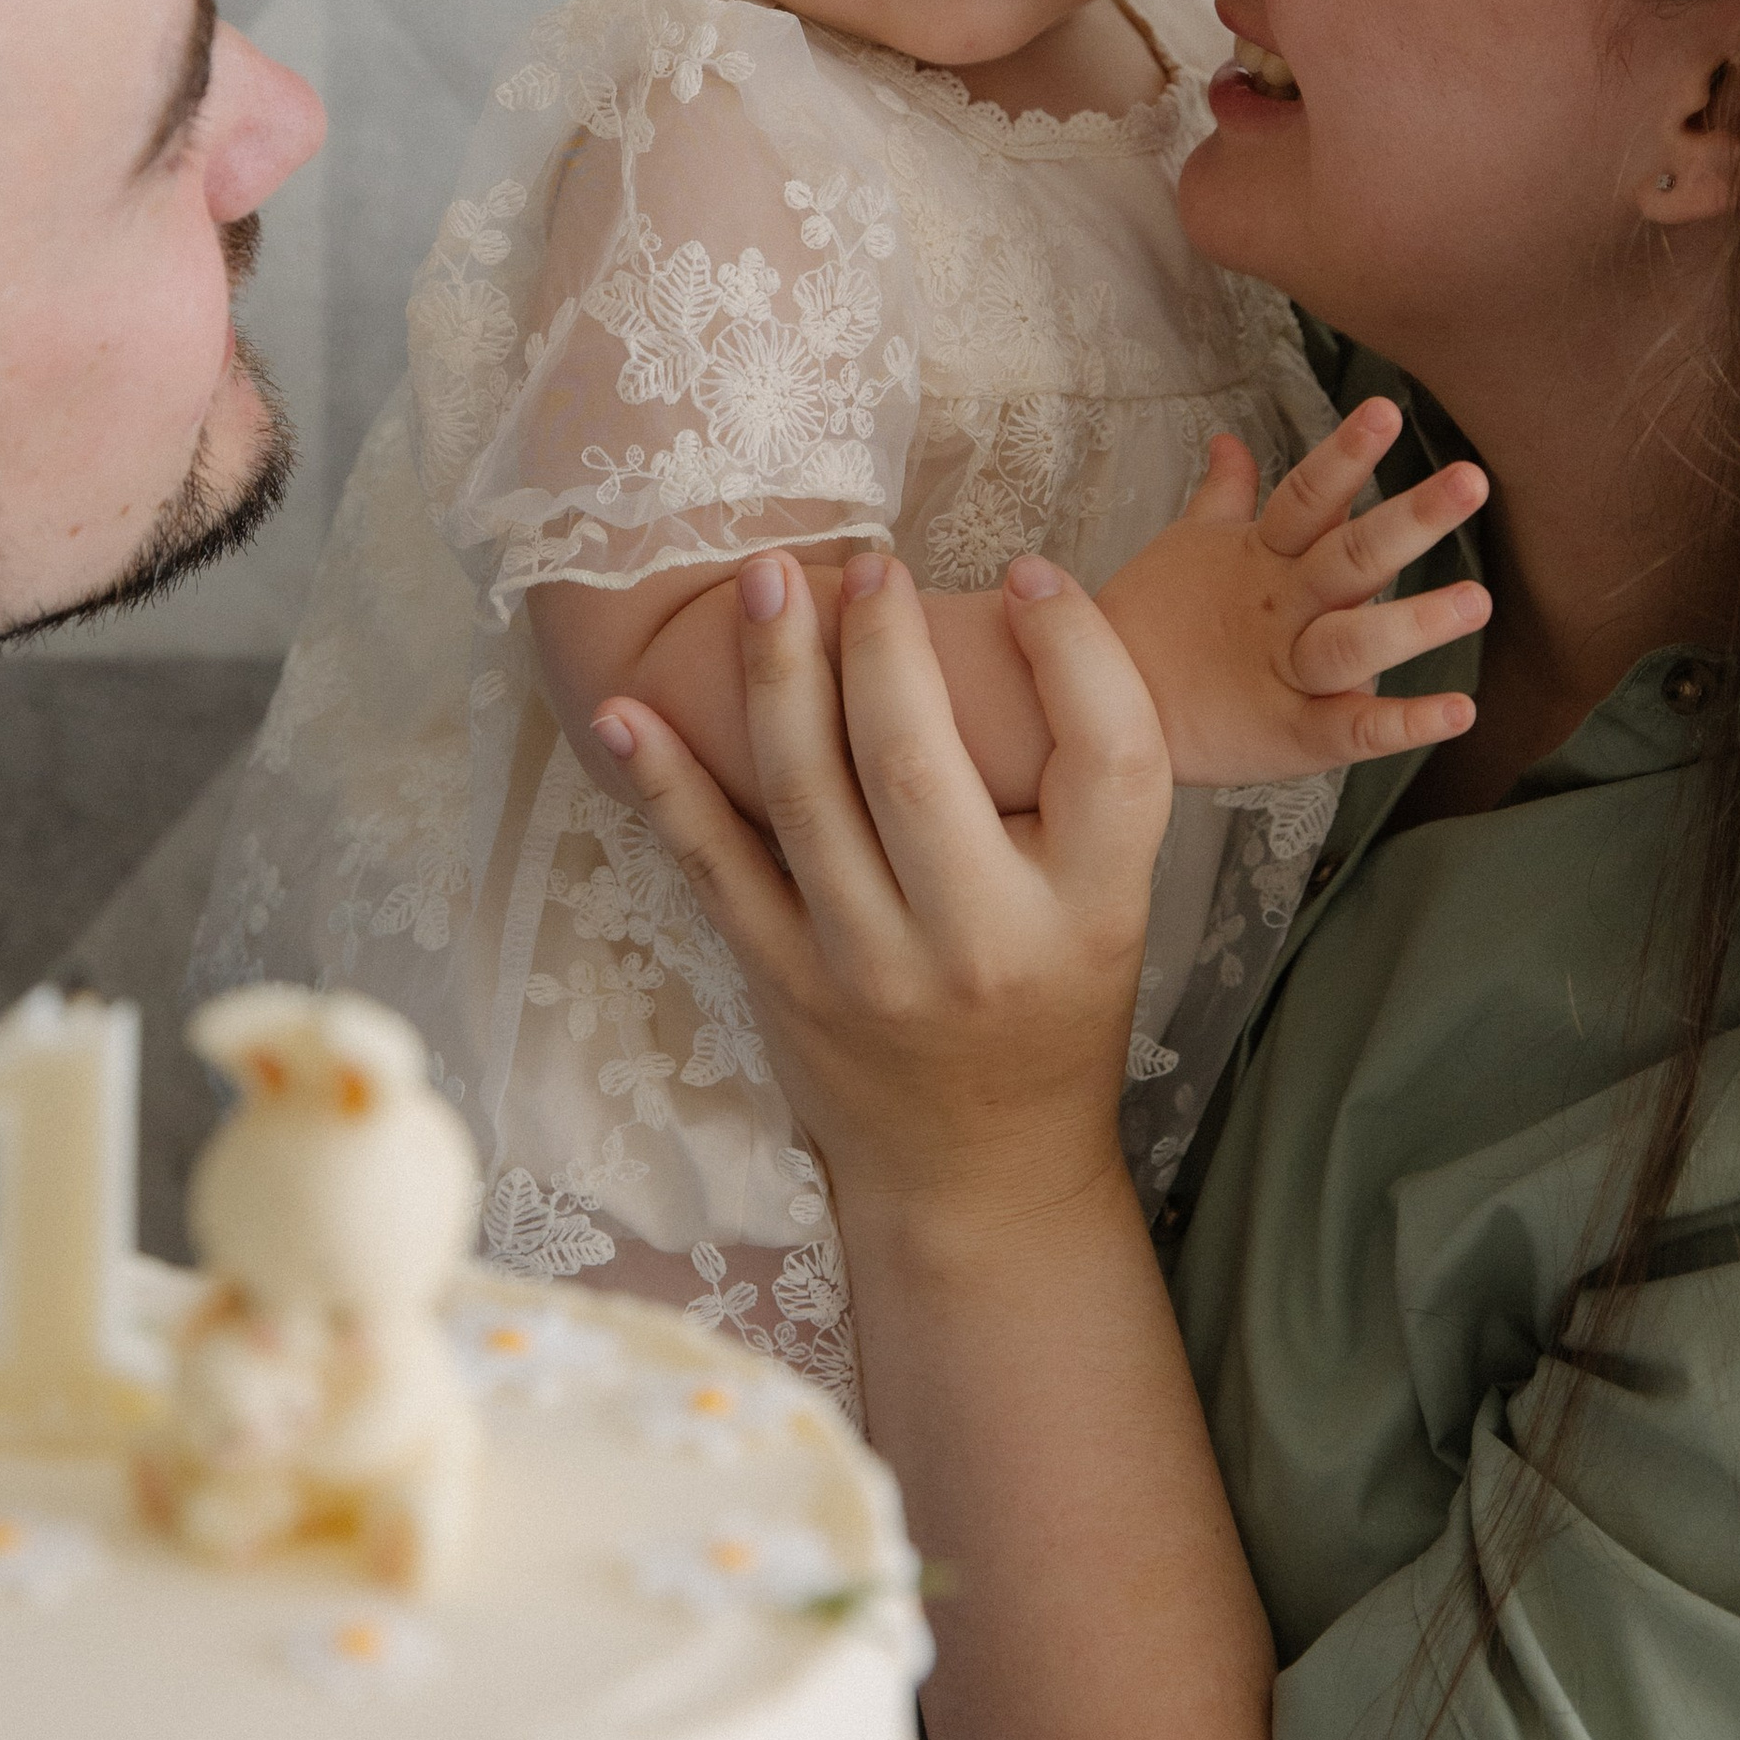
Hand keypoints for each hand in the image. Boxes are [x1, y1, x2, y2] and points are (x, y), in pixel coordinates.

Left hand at [592, 547, 1167, 1244]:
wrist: (979, 1173)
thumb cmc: (1052, 1005)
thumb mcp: (1111, 904)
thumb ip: (1079, 784)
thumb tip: (1023, 603)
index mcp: (1093, 909)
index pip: (1109, 753)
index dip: (1075, 646)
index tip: (1031, 572)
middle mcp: (982, 942)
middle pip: (918, 759)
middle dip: (881, 641)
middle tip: (870, 566)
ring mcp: (870, 969)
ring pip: (806, 794)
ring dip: (775, 672)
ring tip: (766, 581)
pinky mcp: (784, 985)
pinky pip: (714, 868)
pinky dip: (666, 786)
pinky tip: (628, 712)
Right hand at [1097, 404, 1486, 786]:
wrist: (1094, 705)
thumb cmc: (1154, 619)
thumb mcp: (1191, 547)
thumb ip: (1226, 494)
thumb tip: (1230, 438)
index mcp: (1260, 558)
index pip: (1307, 497)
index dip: (1345, 455)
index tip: (1386, 410)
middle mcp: (1280, 609)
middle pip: (1347, 557)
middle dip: (1409, 520)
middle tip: (1471, 481)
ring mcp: (1286, 673)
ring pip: (1352, 642)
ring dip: (1413, 623)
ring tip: (1478, 600)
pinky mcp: (1293, 736)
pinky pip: (1352, 729)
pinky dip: (1404, 723)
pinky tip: (1461, 712)